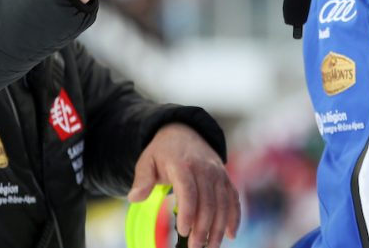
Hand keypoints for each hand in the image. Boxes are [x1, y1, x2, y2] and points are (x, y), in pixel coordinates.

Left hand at [128, 123, 240, 247]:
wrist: (185, 132)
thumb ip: (141, 180)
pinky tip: (231, 235)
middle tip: (195, 247)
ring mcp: (218, 174)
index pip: (188, 190)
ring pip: (223, 203)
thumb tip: (134, 198)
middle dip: (203, 227)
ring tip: (211, 247)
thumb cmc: (163, 152)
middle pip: (207, 201)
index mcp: (182, 164)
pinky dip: (234, 217)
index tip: (183, 231)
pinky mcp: (226, 179)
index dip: (188, 212)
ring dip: (219, 228)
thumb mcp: (147, 160)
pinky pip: (233, 198)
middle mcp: (204, 169)